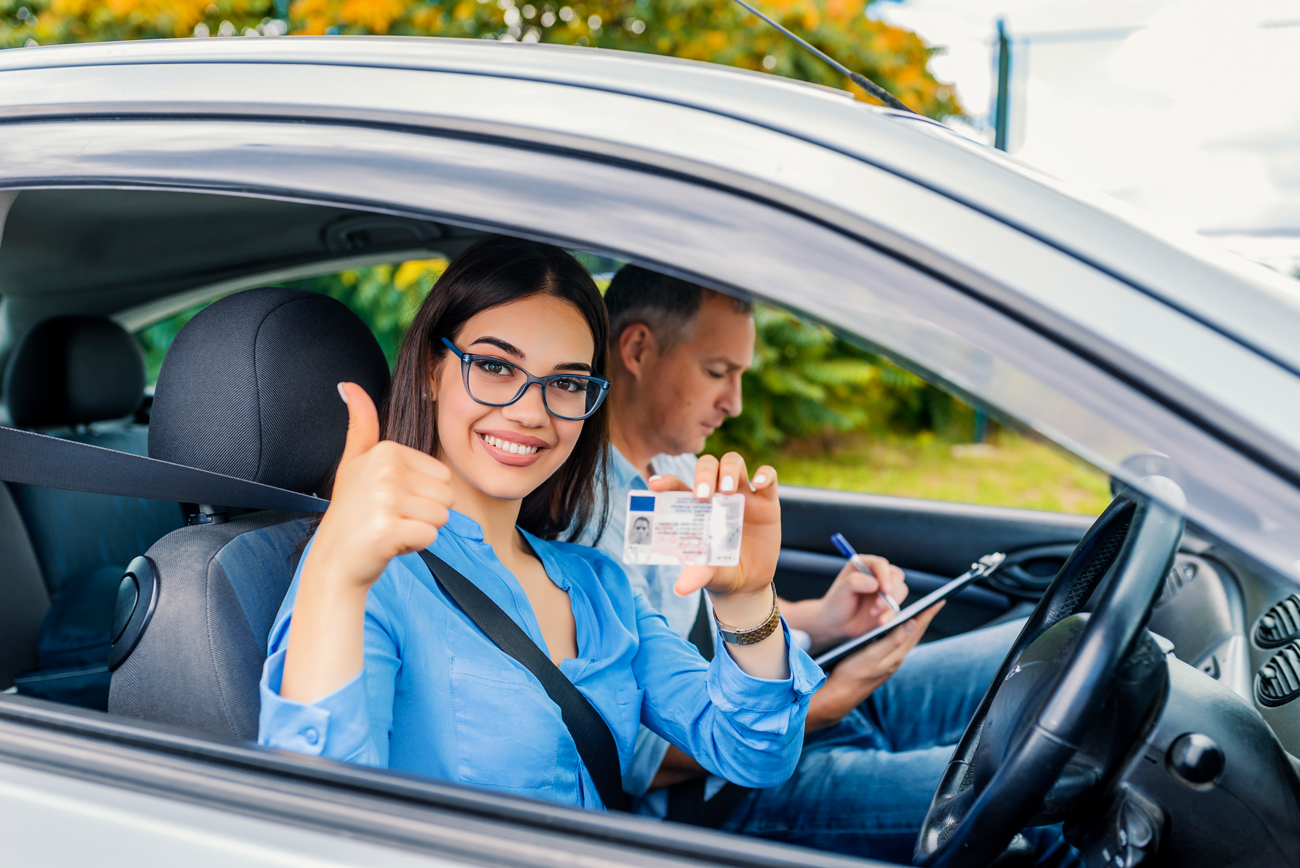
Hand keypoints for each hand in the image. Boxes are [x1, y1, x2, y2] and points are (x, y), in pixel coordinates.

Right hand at [306, 382, 455, 593]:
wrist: (335, 560)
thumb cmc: (352, 513)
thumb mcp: (354, 462)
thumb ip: (360, 424)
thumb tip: (348, 385)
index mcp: (386, 451)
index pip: (442, 476)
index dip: (421, 494)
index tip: (390, 501)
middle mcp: (385, 471)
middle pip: (447, 496)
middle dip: (424, 513)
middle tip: (391, 517)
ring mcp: (385, 500)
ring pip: (442, 517)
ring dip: (421, 529)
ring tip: (390, 528)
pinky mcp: (388, 529)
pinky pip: (430, 537)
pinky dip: (414, 545)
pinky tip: (390, 543)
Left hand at [646, 452, 779, 602]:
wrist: (748, 585)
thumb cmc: (719, 572)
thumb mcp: (707, 574)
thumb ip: (695, 574)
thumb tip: (680, 588)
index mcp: (694, 507)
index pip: (677, 485)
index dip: (666, 481)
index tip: (655, 485)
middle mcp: (717, 495)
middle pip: (708, 466)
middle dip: (703, 474)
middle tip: (702, 495)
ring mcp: (742, 495)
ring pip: (733, 462)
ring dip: (729, 470)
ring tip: (728, 491)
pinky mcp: (767, 501)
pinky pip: (769, 477)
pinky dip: (765, 474)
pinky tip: (759, 483)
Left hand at [788, 555, 907, 653]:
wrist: (837, 623)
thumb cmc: (836, 603)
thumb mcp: (840, 591)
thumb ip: (854, 583)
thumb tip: (875, 583)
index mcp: (863, 564)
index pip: (880, 564)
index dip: (885, 576)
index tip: (885, 590)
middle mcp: (876, 574)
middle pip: (895, 575)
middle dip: (891, 591)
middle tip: (878, 605)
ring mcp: (884, 588)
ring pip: (900, 590)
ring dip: (889, 603)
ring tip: (872, 613)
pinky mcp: (888, 603)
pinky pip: (897, 606)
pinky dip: (891, 614)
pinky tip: (880, 621)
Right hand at [806, 601, 943, 730]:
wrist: (841, 695)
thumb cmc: (852, 674)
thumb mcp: (872, 655)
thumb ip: (892, 640)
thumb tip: (912, 623)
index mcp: (896, 654)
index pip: (916, 629)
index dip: (928, 613)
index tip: (939, 600)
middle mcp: (897, 658)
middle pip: (915, 633)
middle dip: (925, 617)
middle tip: (935, 603)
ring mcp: (890, 662)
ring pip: (908, 638)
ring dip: (915, 624)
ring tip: (921, 613)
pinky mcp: (883, 663)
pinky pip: (899, 643)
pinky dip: (903, 632)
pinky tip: (899, 630)